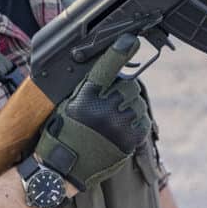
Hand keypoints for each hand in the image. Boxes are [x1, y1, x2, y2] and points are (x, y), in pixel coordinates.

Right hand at [33, 34, 150, 192]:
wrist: (65, 168)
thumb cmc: (64, 131)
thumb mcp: (68, 101)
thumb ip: (88, 84)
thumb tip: (107, 67)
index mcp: (87, 95)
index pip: (107, 66)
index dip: (120, 50)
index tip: (131, 39)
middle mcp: (105, 107)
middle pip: (128, 84)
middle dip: (122, 90)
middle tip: (108, 104)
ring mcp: (121, 123)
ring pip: (137, 102)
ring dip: (129, 106)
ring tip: (112, 120)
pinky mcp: (132, 138)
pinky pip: (142, 119)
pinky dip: (135, 121)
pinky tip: (120, 128)